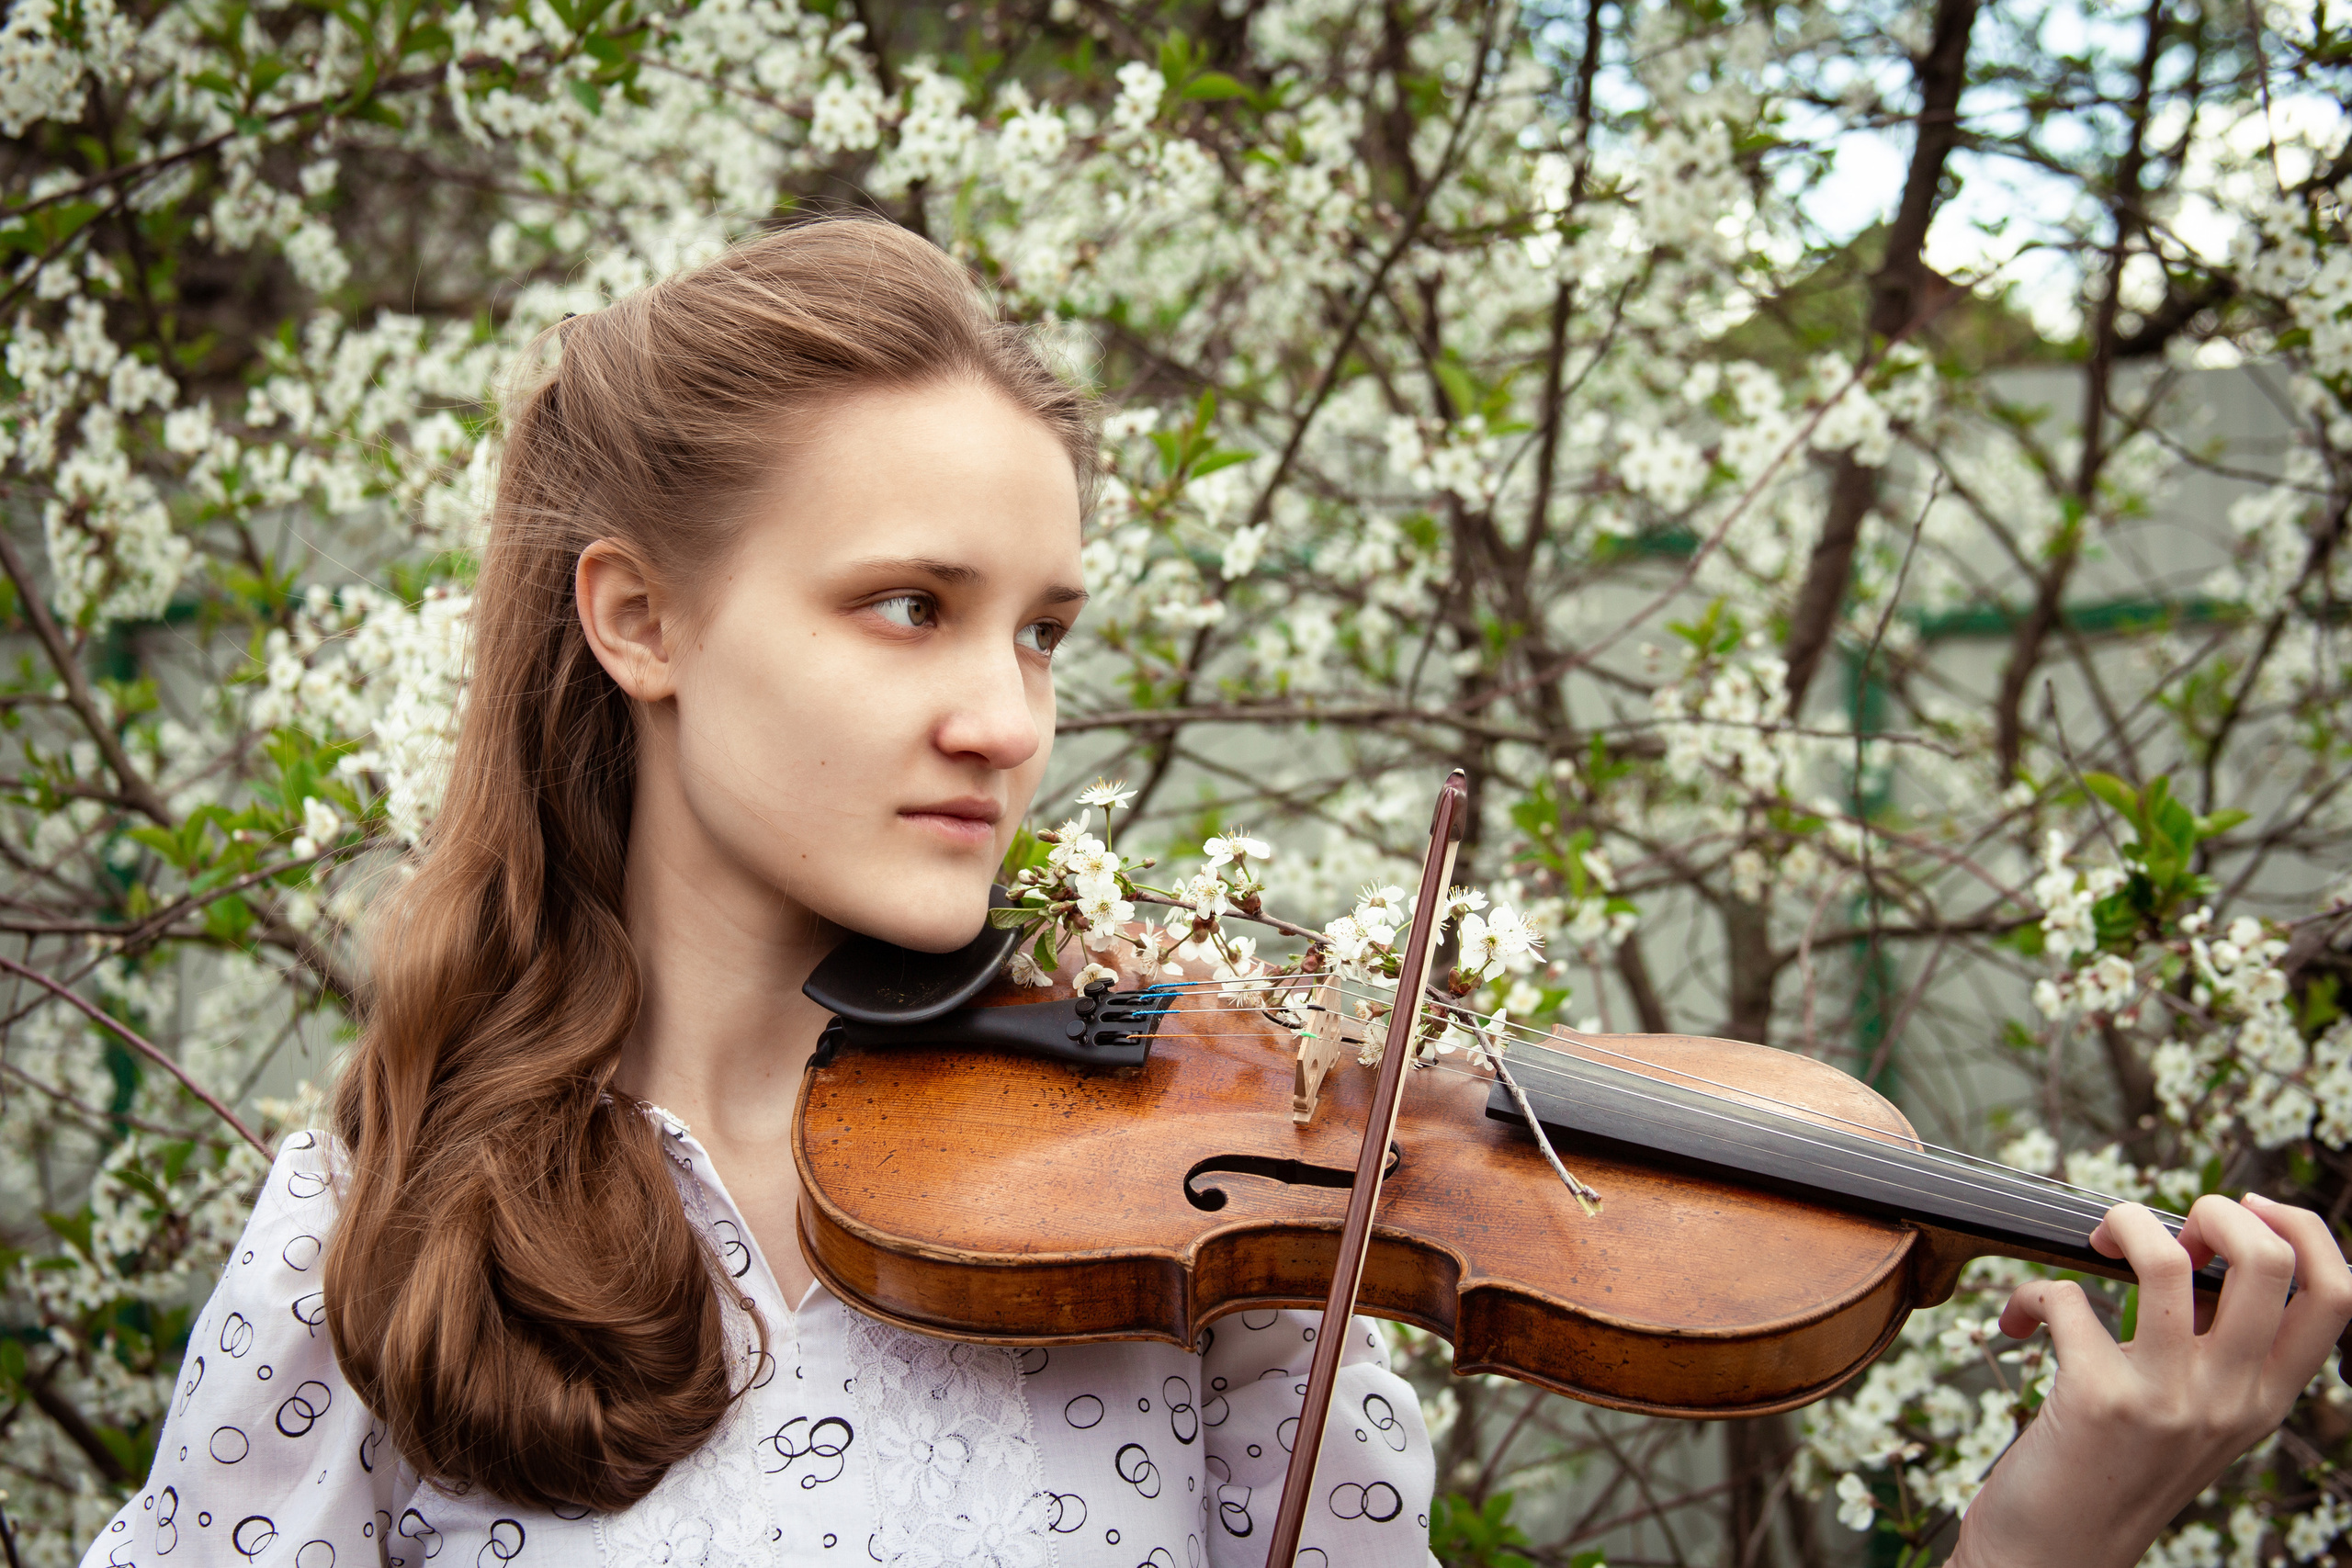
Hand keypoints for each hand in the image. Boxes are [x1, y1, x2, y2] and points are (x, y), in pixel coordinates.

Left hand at [1949, 1194, 2351, 1567]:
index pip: (2337, 1296)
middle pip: (2266, 1260)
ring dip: (2121, 1221)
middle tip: (2163, 1226)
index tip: (2249, 1204)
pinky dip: (2030, 1293)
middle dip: (2213, 1208)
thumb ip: (2212, 1343)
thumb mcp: (2194, 1413)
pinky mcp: (2096, 1396)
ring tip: (2095, 1241)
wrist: (2055, 1553)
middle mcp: (2231, 1398)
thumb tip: (2199, 1246)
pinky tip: (2018, 1323)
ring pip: (2165, 1257)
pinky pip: (2064, 1296)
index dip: (2303, 1228)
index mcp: (2266, 1397)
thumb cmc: (2114, 1467)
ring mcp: (2168, 1398)